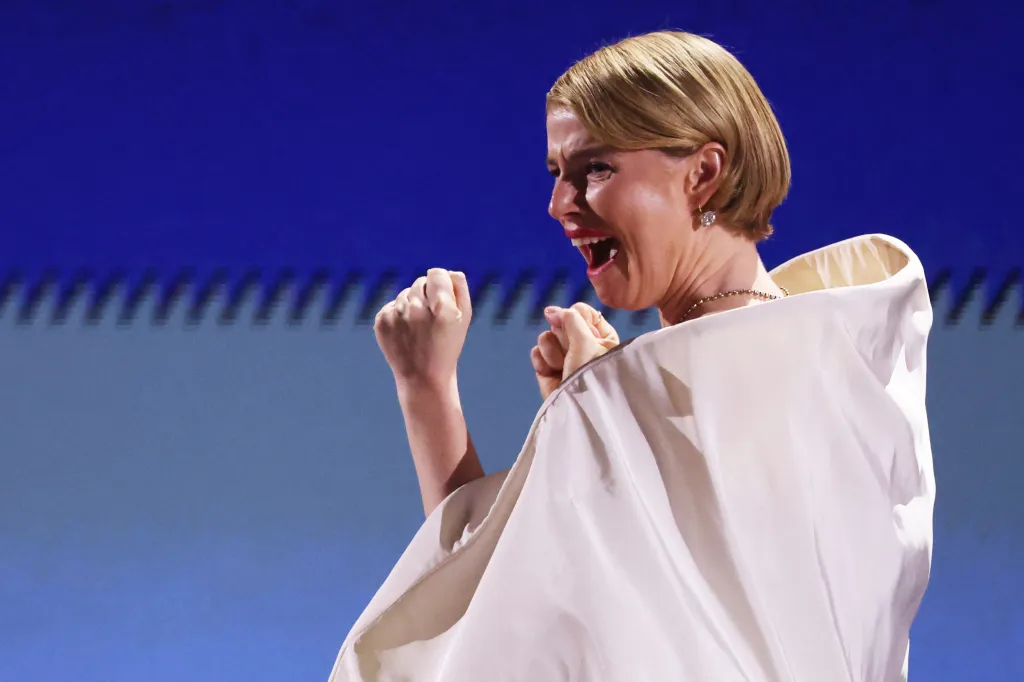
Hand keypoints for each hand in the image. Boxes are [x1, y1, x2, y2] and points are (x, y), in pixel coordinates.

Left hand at [374, 268, 471, 391]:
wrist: (423, 377)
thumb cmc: (448, 345)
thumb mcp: (464, 319)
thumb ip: (460, 289)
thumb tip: (449, 272)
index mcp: (441, 307)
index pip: (436, 273)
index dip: (441, 282)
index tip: (442, 295)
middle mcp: (417, 309)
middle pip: (420, 282)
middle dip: (427, 294)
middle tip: (432, 318)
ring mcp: (397, 316)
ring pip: (405, 294)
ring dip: (413, 305)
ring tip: (419, 328)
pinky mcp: (382, 322)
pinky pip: (392, 306)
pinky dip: (399, 315)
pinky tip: (407, 333)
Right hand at [531, 302, 619, 399]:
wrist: (580, 410)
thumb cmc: (593, 376)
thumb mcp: (587, 341)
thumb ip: (570, 319)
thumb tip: (550, 310)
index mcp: (603, 339)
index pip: (584, 313)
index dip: (574, 314)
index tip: (574, 322)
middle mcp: (584, 348)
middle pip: (563, 324)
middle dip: (563, 337)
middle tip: (572, 353)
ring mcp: (564, 360)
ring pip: (547, 337)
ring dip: (552, 350)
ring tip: (562, 367)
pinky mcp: (548, 372)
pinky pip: (537, 353)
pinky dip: (541, 360)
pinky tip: (550, 371)